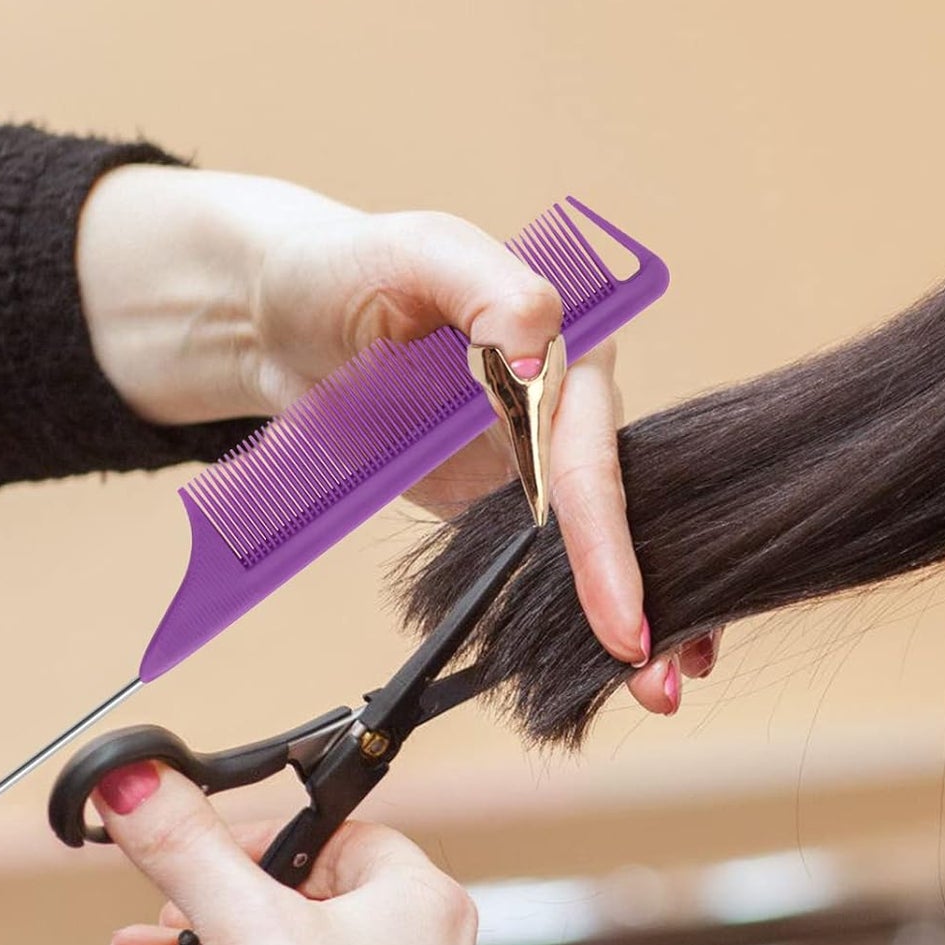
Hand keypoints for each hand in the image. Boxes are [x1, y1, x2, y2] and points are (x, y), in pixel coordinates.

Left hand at [76, 165, 717, 709]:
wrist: (282, 319)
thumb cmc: (343, 271)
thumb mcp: (409, 253)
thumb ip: (482, 283)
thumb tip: (539, 333)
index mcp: (564, 341)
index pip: (591, 451)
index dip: (606, 539)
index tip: (621, 617)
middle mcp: (566, 403)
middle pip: (619, 508)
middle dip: (650, 594)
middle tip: (662, 679)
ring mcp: (536, 455)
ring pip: (596, 542)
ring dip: (632, 615)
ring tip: (657, 691)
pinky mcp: (503, 494)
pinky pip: (546, 556)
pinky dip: (582, 608)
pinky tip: (614, 663)